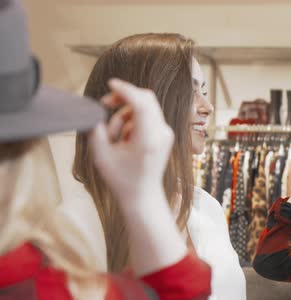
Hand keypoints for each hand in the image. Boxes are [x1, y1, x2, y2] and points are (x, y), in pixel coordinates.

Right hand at [88, 78, 173, 203]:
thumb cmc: (121, 179)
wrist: (142, 195)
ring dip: (125, 113)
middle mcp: (162, 134)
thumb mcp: (101, 156)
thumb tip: (95, 111)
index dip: (126, 90)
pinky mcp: (165, 134)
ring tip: (114, 136)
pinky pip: (148, 116)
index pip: (142, 104)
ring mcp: (166, 134)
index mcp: (148, 140)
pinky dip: (133, 120)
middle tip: (105, 104)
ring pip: (145, 107)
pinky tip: (124, 138)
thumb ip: (96, 131)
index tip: (111, 83)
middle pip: (146, 99)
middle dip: (124, 97)